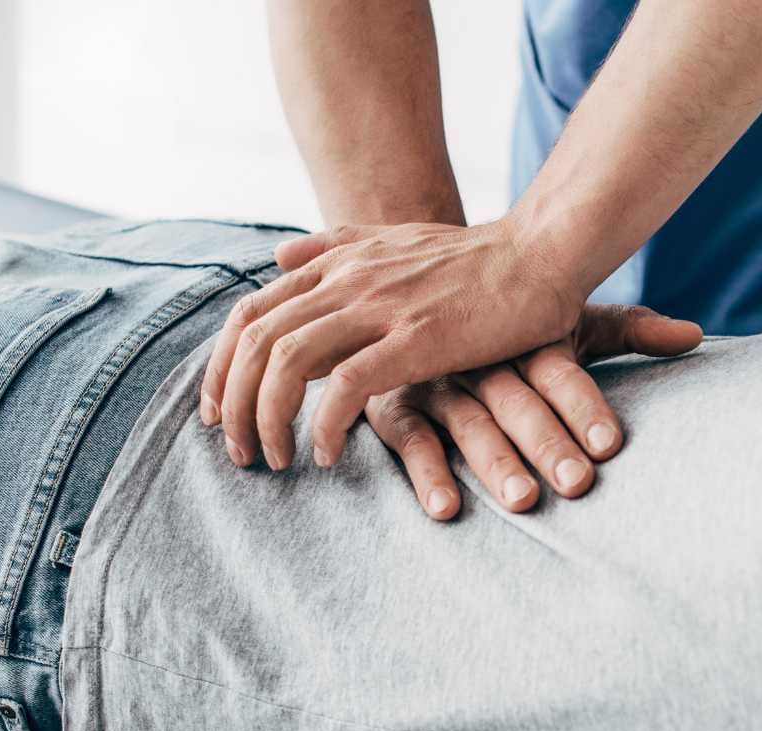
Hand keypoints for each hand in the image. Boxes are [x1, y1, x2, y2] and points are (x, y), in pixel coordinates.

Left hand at [199, 219, 587, 471]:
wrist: (542, 252)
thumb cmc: (479, 258)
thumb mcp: (394, 239)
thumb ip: (334, 247)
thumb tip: (277, 257)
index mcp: (338, 263)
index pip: (249, 315)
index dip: (221, 367)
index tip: (219, 411)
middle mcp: (347, 281)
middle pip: (254, 344)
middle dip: (232, 404)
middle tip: (238, 452)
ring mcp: (379, 308)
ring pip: (285, 365)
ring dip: (267, 421)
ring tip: (274, 460)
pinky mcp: (416, 339)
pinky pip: (344, 387)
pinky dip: (324, 426)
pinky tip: (328, 455)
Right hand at [362, 304, 701, 517]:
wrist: (412, 289)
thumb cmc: (508, 322)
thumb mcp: (566, 322)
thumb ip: (630, 331)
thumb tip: (697, 335)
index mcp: (523, 336)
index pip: (559, 370)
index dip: (584, 405)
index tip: (610, 444)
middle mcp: (480, 356)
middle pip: (518, 401)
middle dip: (548, 442)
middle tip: (578, 484)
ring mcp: (436, 380)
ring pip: (469, 423)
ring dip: (495, 462)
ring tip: (524, 500)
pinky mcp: (394, 406)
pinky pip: (410, 440)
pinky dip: (425, 473)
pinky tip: (446, 508)